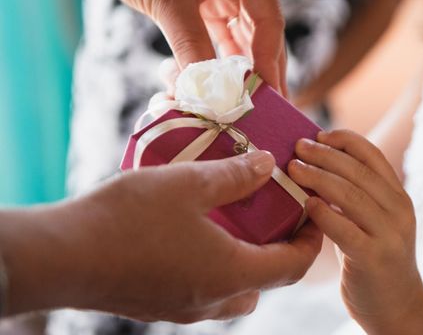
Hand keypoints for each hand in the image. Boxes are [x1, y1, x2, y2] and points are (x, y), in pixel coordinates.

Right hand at [2, 152, 321, 321]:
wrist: (61, 257)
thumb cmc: (127, 219)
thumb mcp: (188, 184)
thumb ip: (234, 175)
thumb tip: (267, 165)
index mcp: (230, 272)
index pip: (292, 266)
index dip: (311, 241)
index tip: (312, 215)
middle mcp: (212, 298)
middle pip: (267, 280)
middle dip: (280, 250)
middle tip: (277, 216)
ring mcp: (183, 307)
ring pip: (235, 289)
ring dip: (247, 259)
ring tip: (239, 222)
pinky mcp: (158, 305)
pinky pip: (203, 289)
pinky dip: (216, 265)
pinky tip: (197, 234)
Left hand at [94, 0, 286, 94]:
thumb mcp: (168, 0)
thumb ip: (192, 47)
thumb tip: (208, 95)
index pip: (269, 17)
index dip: (269, 58)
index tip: (269, 93)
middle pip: (264, 31)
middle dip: (266, 69)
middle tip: (274, 108)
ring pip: (247, 38)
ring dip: (247, 69)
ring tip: (256, 105)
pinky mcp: (210, 4)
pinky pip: (225, 39)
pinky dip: (225, 62)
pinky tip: (231, 88)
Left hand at [288, 130, 422, 332]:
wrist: (399, 308)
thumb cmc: (374, 259)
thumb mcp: (372, 221)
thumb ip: (354, 196)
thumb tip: (315, 166)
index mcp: (398, 197)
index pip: (373, 156)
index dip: (346, 140)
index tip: (319, 134)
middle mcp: (399, 211)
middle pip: (359, 171)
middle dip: (325, 155)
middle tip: (298, 147)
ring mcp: (390, 234)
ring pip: (351, 195)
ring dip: (318, 177)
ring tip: (294, 169)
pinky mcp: (375, 258)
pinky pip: (345, 229)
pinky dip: (324, 213)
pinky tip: (306, 204)